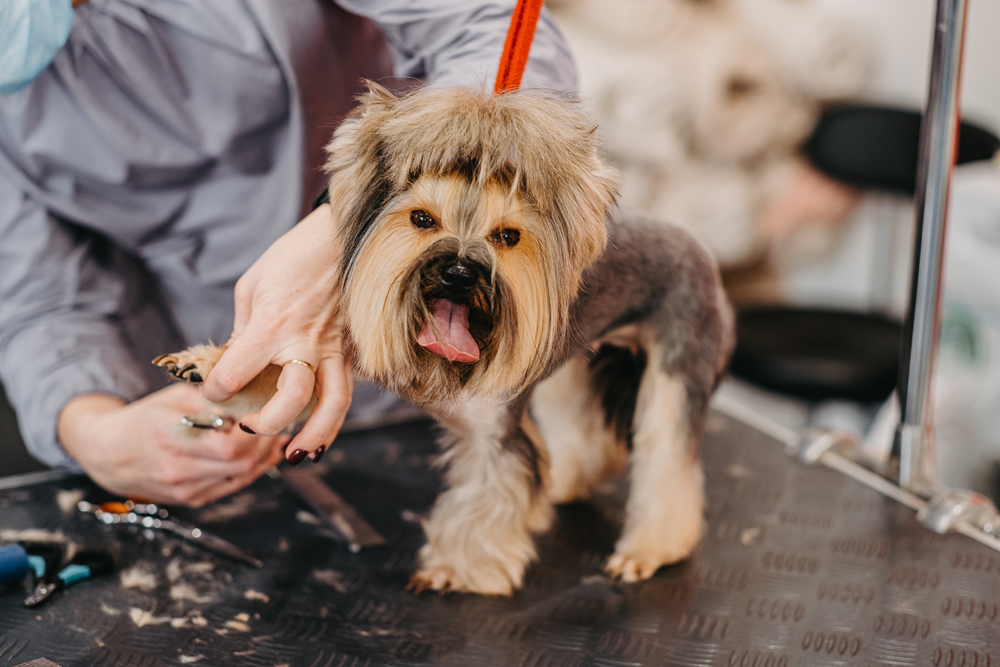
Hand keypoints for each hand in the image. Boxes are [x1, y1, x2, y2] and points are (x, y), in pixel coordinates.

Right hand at [59, 384, 287, 506]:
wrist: (106, 453)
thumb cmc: (144, 418)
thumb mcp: (173, 397)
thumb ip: (211, 396)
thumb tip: (253, 390)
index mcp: (171, 436)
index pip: (230, 444)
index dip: (257, 431)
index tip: (270, 412)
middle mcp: (177, 468)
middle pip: (241, 463)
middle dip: (267, 443)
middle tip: (281, 424)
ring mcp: (184, 489)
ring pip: (241, 477)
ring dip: (265, 458)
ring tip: (277, 438)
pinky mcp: (190, 499)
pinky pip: (231, 487)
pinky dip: (251, 472)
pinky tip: (262, 455)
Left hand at [201, 204, 352, 461]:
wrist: (345, 235)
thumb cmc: (294, 256)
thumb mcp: (252, 287)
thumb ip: (244, 331)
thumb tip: (237, 362)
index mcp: (270, 325)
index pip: (234, 374)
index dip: (215, 390)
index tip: (213, 391)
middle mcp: (305, 343)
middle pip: (289, 402)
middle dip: (264, 423)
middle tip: (247, 427)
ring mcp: (335, 349)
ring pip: (331, 406)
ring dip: (313, 436)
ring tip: (295, 454)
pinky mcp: (354, 351)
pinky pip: (346, 392)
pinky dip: (334, 418)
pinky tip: (320, 432)